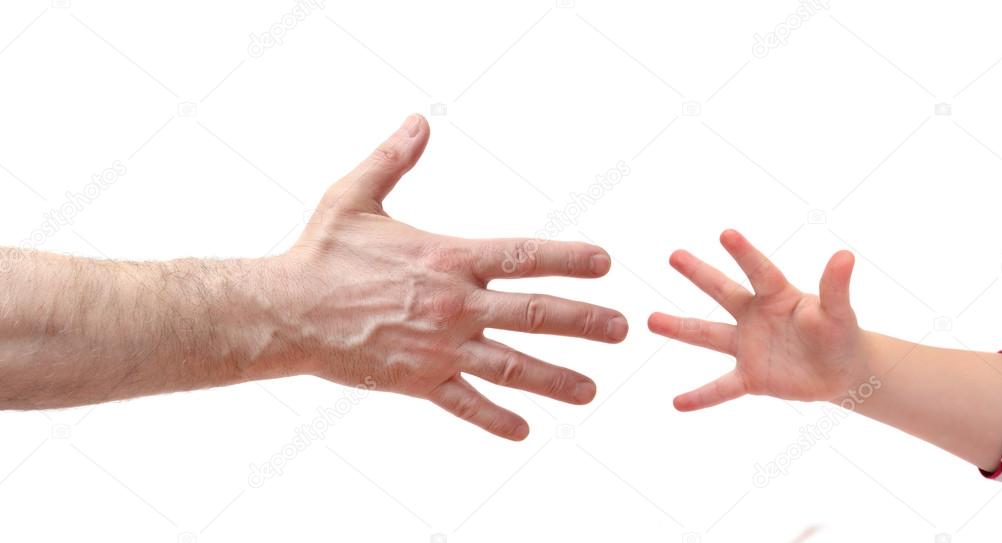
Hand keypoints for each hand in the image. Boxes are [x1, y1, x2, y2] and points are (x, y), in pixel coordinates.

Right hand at [261, 114, 627, 439]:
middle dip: (584, 322)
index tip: (606, 264)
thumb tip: (419, 121)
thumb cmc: (321, 252)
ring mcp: (440, 348)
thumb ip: (393, 159)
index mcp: (447, 258)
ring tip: (593, 388)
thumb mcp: (356, 195)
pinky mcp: (417, 381)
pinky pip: (466, 405)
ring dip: (556, 378)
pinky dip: (495, 419)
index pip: (523, 255)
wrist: (286, 311)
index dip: (569, 259)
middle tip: (622, 330)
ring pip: (512, 366)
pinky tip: (524, 430)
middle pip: (534, 313)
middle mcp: (454, 305)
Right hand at [647, 230, 864, 410]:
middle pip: (723, 292)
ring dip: (679, 329)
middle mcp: (755, 316)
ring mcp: (748, 346)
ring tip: (650, 321)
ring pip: (708, 335)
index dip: (744, 254)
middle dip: (699, 274)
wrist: (840, 371)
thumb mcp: (839, 312)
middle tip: (675, 256)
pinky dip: (700, 397)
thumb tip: (845, 255)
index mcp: (777, 295)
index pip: (759, 271)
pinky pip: (721, 388)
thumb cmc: (838, 333)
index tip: (726, 234)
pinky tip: (677, 403)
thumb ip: (836, 287)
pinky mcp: (750, 377)